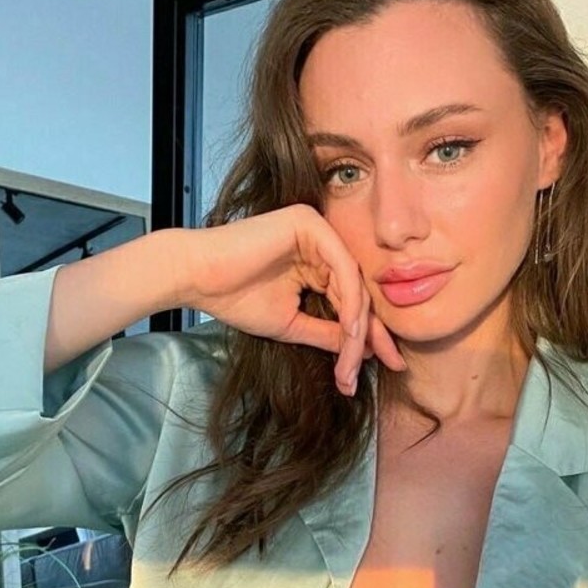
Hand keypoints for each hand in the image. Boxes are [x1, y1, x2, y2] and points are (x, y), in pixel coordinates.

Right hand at [182, 205, 406, 395]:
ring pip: (354, 284)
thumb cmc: (235, 298)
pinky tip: (351, 332)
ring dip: (358, 328)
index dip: (370, 333)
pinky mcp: (309, 224)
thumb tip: (365, 349)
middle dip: (375, 332)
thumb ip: (329, 332)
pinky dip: (349, 302)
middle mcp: (321, 241)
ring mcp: (317, 229)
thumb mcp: (292, 324)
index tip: (385, 363)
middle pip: (360, 290)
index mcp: (316, 259)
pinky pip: (342, 268)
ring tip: (353, 362)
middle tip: (391, 363)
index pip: (353, 298)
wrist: (196, 278)